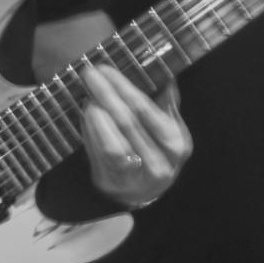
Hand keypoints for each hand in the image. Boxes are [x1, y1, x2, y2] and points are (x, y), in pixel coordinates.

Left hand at [80, 63, 191, 208]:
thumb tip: (164, 77)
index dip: (124, 88)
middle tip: (90, 74)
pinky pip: (99, 154)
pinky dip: (90, 131)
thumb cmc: (156, 151)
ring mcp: (135, 177)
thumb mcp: (169, 130)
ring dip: (96, 113)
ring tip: (88, 94)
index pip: (146, 111)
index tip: (107, 70)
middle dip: (106, 94)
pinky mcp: (112, 183)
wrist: (143, 192)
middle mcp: (159, 164)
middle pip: (127, 122)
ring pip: (112, 142)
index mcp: (176, 144)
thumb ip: (167, 105)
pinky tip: (87, 114)